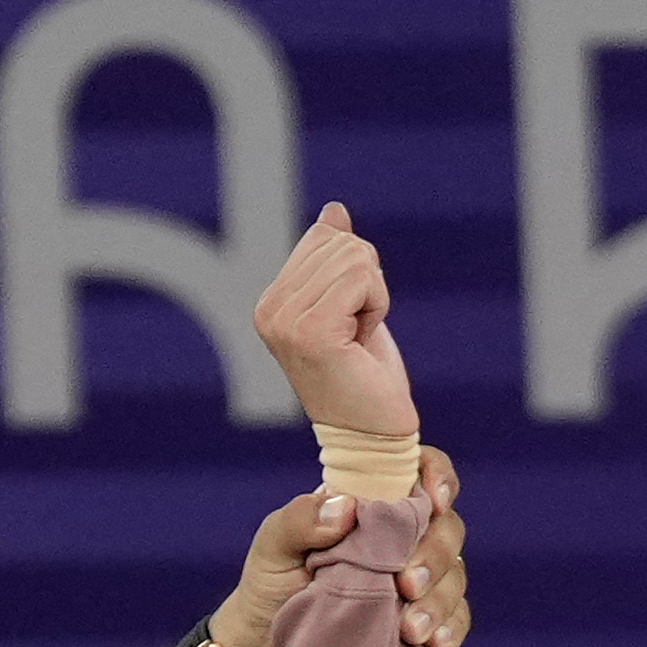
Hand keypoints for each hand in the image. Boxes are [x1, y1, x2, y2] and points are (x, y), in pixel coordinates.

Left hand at [209, 446, 467, 646]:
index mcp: (370, 506)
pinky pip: (455, 618)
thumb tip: (348, 507)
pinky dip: (451, 628)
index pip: (418, 473)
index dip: (438, 476)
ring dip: (440, 599)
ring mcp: (416, 580)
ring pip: (454, 575)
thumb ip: (300, 519)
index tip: (433, 500)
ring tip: (410, 630)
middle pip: (447, 528)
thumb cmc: (269, 586)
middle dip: (435, 555)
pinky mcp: (422, 620)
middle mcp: (401, 538)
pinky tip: (435, 644)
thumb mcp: (272, 546)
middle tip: (406, 586)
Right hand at [249, 201, 417, 436]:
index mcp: (271, 302)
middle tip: (358, 332)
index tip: (350, 320)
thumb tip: (335, 211)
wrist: (372, 434)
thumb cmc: (364, 375)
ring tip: (359, 339)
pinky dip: (378, 306)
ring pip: (354, 258)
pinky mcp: (311, 331)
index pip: (324, 237)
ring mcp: (286, 321)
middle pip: (341, 242)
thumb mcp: (351, 305)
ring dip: (374, 297)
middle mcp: (269, 310)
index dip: (357, 272)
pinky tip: (363, 342)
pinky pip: (362, 280)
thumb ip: (337, 259)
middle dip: (368, 282)